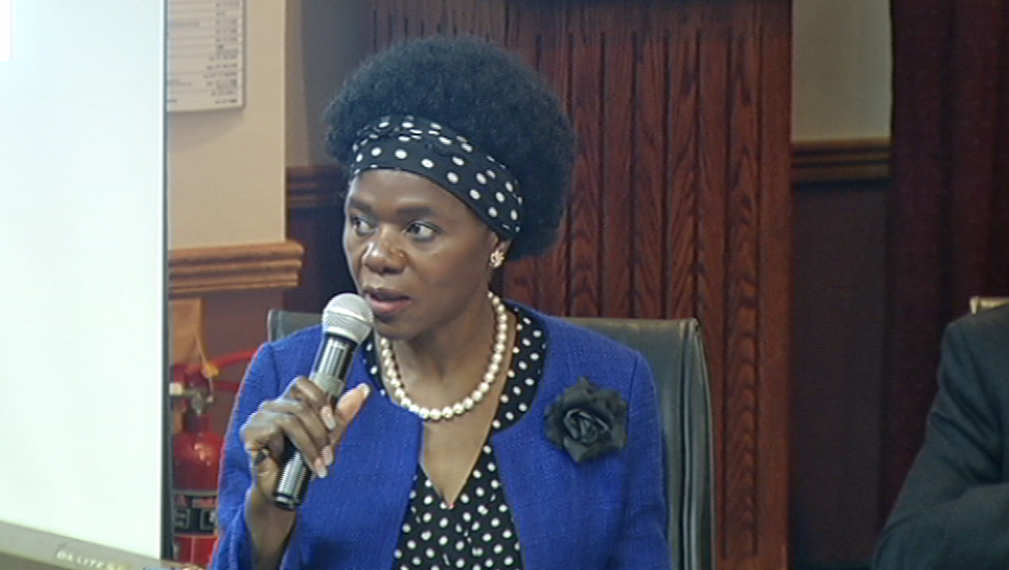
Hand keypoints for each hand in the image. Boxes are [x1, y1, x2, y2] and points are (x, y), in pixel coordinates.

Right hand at [240, 378, 370, 505]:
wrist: (282, 492)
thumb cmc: (301, 463)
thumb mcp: (328, 437)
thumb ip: (342, 414)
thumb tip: (362, 390)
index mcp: (289, 403)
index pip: (303, 383)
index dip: (320, 399)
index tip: (332, 424)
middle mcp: (272, 406)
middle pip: (301, 406)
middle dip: (320, 434)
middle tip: (328, 455)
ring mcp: (258, 417)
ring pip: (291, 420)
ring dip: (309, 446)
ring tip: (317, 464)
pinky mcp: (249, 432)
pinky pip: (274, 430)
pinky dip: (287, 448)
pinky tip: (286, 460)